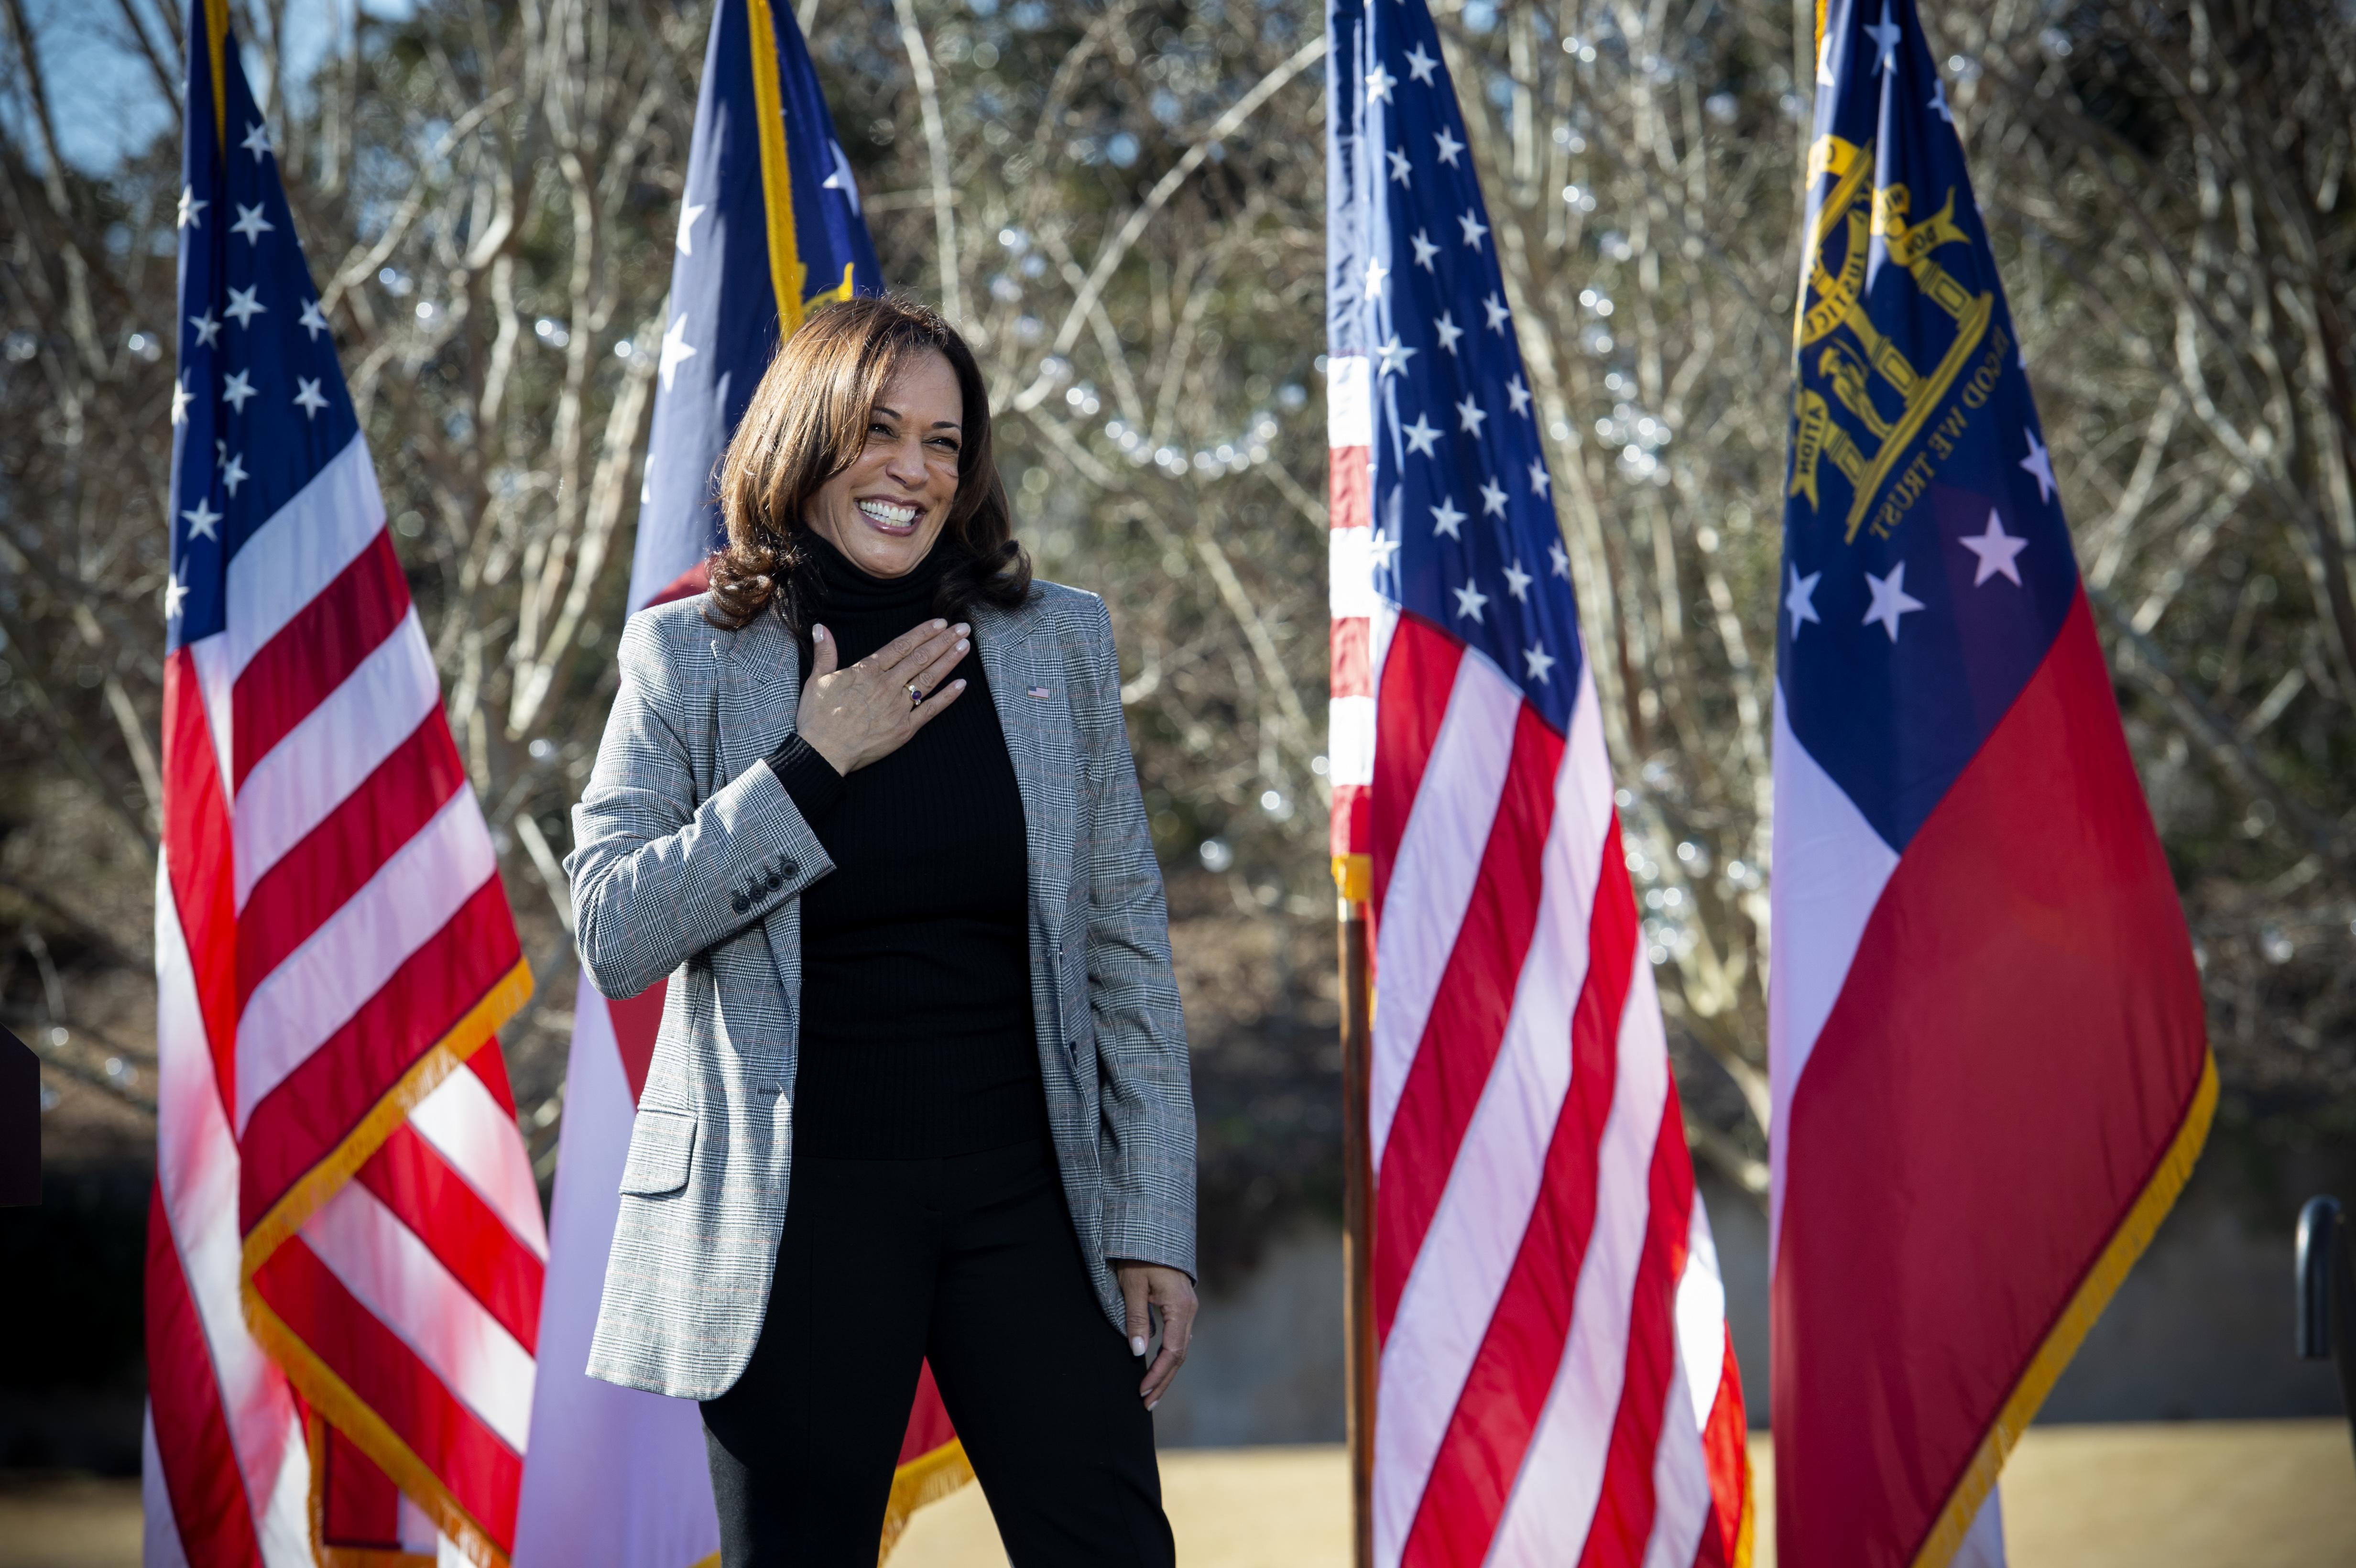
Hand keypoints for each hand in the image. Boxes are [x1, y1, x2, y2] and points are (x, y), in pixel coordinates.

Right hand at [795, 618, 969, 774]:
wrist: (822, 753)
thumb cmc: (817, 718)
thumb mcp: (817, 680)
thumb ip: (825, 653)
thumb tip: (820, 628)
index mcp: (867, 671)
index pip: (901, 646)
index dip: (923, 633)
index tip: (940, 623)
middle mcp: (886, 685)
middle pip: (920, 658)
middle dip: (944, 641)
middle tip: (963, 628)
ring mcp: (898, 707)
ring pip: (928, 679)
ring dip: (949, 661)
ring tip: (965, 646)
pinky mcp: (904, 729)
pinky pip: (930, 710)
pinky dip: (947, 697)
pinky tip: (961, 684)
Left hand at [1114, 1260, 1196, 1409]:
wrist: (1152, 1231)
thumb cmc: (1139, 1256)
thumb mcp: (1133, 1286)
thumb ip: (1136, 1318)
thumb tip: (1139, 1352)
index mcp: (1180, 1307)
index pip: (1173, 1351)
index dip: (1157, 1374)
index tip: (1142, 1391)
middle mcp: (1189, 1310)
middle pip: (1180, 1355)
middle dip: (1163, 1381)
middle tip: (1147, 1404)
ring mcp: (1187, 1308)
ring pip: (1180, 1348)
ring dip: (1166, 1372)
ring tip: (1151, 1394)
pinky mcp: (1181, 1306)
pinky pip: (1178, 1338)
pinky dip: (1168, 1357)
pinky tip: (1157, 1368)